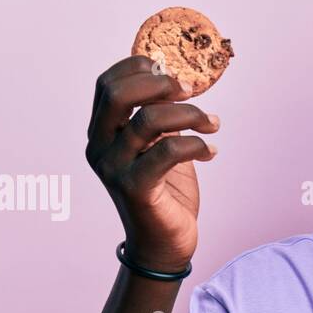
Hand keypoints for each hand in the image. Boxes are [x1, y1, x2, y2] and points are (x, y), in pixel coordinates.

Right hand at [85, 56, 219, 271]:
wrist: (164, 243)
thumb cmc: (165, 191)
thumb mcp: (159, 145)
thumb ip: (159, 116)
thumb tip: (175, 79)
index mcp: (101, 133)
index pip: (108, 84)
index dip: (139, 68)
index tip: (173, 72)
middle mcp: (98, 148)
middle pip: (117, 94)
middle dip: (160, 84)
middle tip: (191, 91)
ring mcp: (113, 168)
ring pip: (149, 120)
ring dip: (190, 114)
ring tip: (213, 124)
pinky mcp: (134, 188)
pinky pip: (168, 151)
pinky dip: (197, 145)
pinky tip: (212, 152)